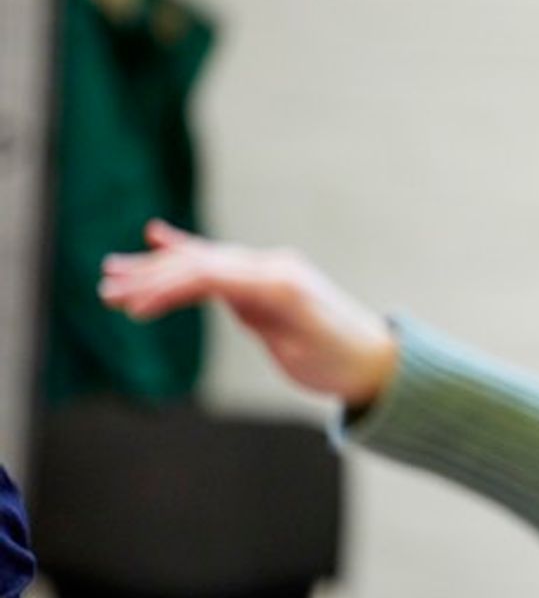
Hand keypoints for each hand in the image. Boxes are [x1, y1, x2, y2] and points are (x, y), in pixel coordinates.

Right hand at [99, 220, 397, 406]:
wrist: (373, 359)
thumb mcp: (298, 349)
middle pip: (201, 264)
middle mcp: (272, 267)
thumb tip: (237, 292)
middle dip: (152, 277)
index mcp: (279, 282)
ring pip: (204, 263)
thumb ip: (266, 318)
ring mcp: (268, 270)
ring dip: (158, 269)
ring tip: (111, 275)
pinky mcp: (264, 281)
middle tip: (107, 293)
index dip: (168, 288)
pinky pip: (220, 264)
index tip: (131, 308)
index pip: (211, 274)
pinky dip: (186, 252)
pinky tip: (155, 236)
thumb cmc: (337, 361)